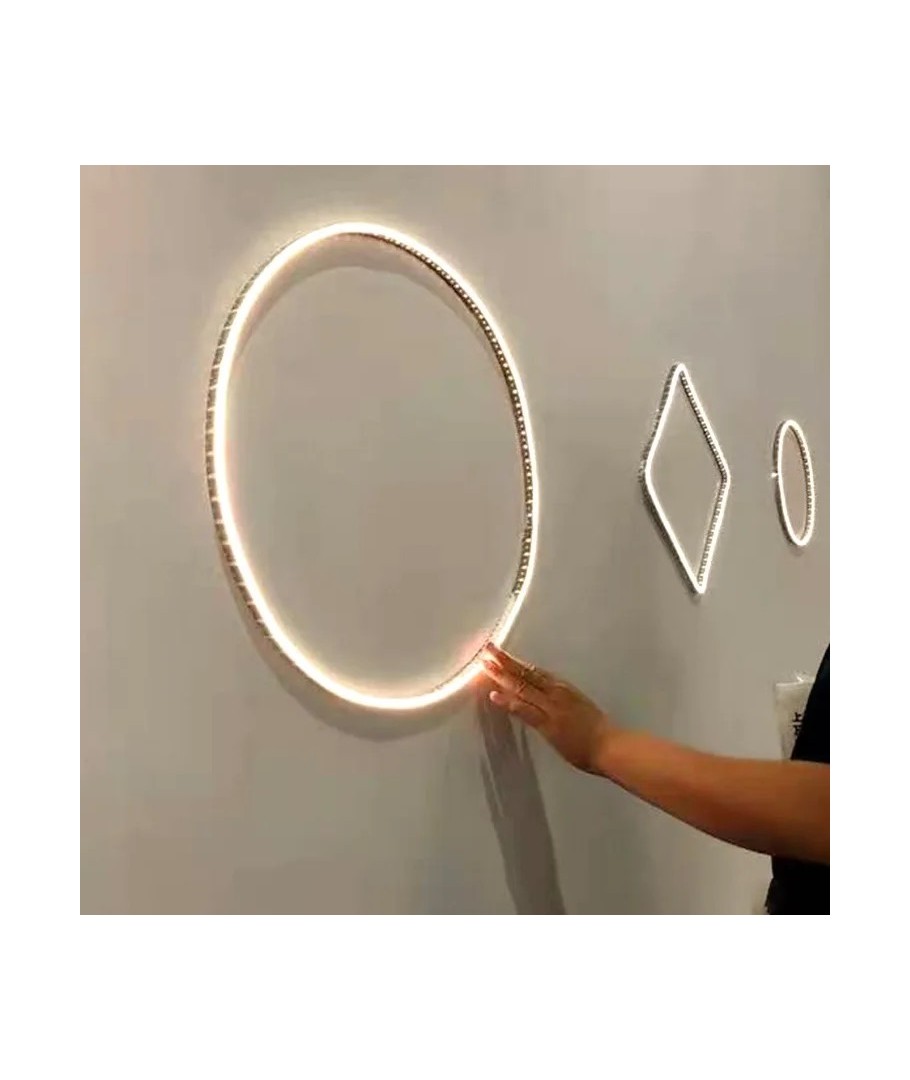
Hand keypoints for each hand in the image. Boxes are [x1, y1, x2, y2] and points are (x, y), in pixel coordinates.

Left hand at [481, 643, 612, 774]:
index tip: (501, 654)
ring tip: (485, 665)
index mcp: (563, 689)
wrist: (610, 745)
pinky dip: (509, 702)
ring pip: (522, 687)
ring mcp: (551, 708)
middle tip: (488, 649)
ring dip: (501, 676)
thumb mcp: (580, 708)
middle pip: (525, 674)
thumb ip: (563, 703)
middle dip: (504, 661)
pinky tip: (495, 696)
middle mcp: (556, 693)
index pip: (534, 672)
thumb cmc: (599, 732)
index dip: (516, 662)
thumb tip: (550, 703)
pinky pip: (525, 710)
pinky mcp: (549, 724)